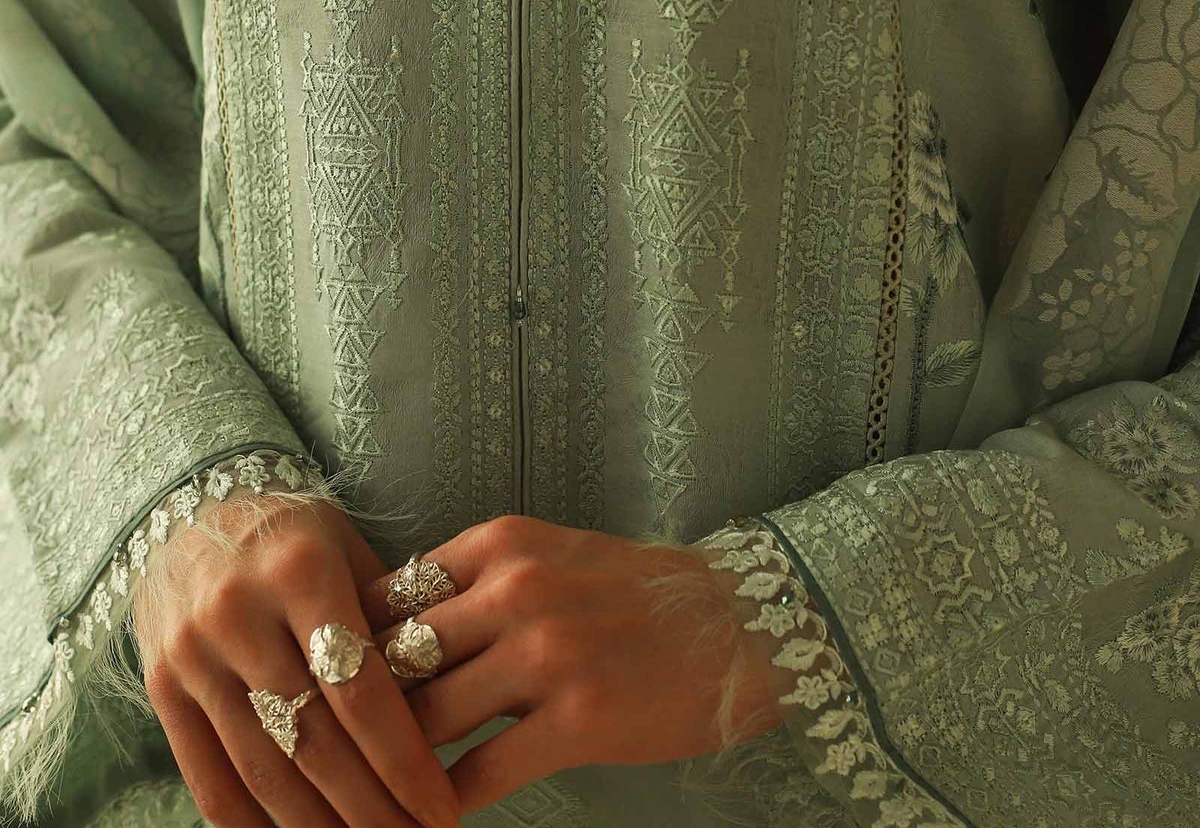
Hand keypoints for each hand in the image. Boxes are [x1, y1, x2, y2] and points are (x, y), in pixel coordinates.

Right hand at [134, 491, 460, 827]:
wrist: (188, 507)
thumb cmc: (291, 533)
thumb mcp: (347, 549)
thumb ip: (388, 618)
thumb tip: (449, 699)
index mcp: (300, 572)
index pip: (360, 689)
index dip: (403, 760)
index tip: (443, 808)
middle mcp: (239, 614)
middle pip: (316, 742)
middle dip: (372, 808)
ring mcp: (193, 656)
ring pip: (265, 771)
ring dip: (321, 827)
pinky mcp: (161, 689)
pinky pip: (211, 781)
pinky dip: (256, 826)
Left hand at [360, 514, 788, 816]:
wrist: (737, 622)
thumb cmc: (633, 593)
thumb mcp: (547, 556)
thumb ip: (472, 586)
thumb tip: (383, 636)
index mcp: (501, 543)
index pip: (389, 596)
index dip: (348, 648)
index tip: (322, 687)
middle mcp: (516, 589)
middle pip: (396, 659)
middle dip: (355, 713)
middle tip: (320, 752)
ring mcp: (547, 654)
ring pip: (426, 720)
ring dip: (389, 767)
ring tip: (360, 796)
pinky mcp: (579, 719)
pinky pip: (480, 773)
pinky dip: (443, 804)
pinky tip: (426, 819)